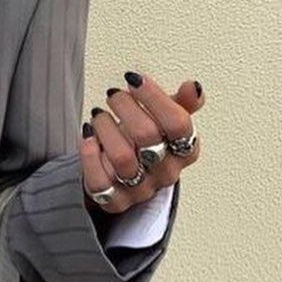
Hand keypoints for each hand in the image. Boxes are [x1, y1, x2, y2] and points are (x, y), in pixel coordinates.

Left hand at [80, 70, 204, 213]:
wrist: (123, 175)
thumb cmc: (144, 142)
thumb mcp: (165, 119)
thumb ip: (181, 103)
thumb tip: (193, 87)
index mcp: (185, 149)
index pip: (178, 123)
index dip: (155, 98)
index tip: (134, 79)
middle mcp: (166, 172)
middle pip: (148, 136)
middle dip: (126, 108)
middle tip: (113, 95)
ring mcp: (140, 189)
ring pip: (122, 158)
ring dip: (106, 129)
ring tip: (98, 115)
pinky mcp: (115, 202)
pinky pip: (100, 182)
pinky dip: (90, 156)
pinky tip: (88, 136)